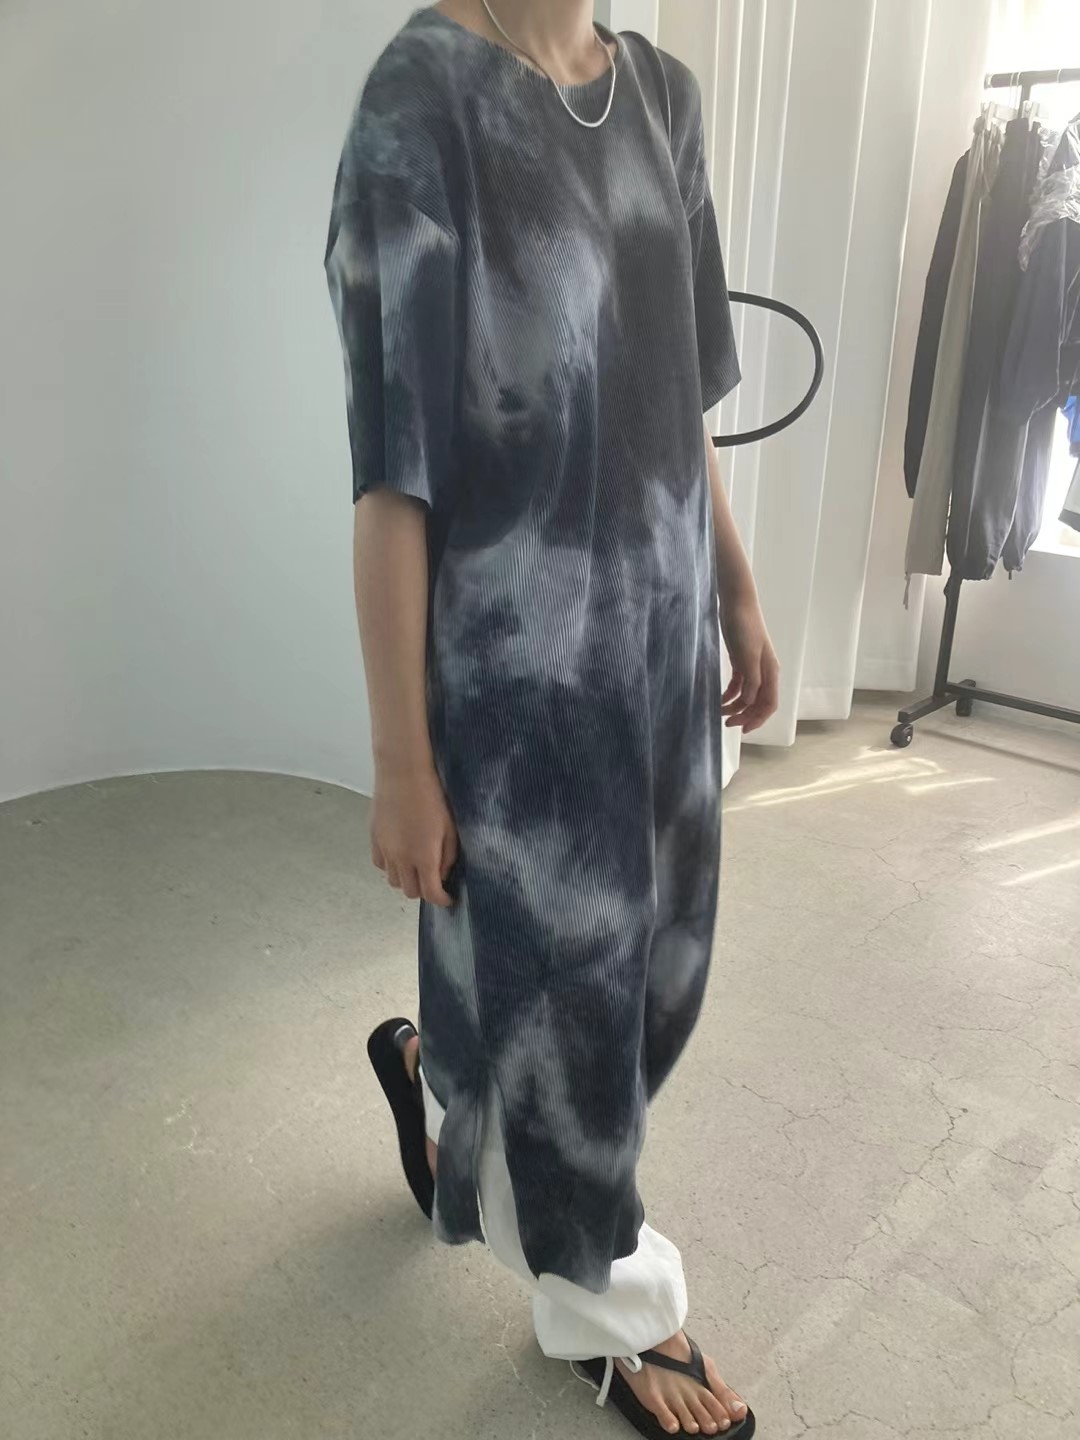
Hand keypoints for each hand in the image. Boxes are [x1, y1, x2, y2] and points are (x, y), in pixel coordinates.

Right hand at [371, 763, 458, 906]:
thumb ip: (448, 856)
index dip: (441, 900)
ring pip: (393, 881)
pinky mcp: (374, 839)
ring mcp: (385, 850)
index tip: (448, 898)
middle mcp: (402, 858)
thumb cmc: (432, 796)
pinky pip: (381, 865)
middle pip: (410, 892)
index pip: (431, 893)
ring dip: (407, 879)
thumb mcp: (449, 827)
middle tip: (434, 879)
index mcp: (424, 856)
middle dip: (424, 890)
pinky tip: (401, 854)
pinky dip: (391, 867)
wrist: (402, 773)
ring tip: (416, 866)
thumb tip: (442, 875)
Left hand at [720, 597, 779, 732]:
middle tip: (727, 724)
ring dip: (736, 706)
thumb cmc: (745, 628)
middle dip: (745, 715)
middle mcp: (764, 672)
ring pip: (748, 696)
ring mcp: (752, 667)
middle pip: (758, 703)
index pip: (769, 704)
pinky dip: (730, 694)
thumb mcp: (749, 656)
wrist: (736, 604)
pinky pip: (739, 685)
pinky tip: (720, 698)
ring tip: (719, 712)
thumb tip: (752, 702)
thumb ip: (752, 681)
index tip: (742, 730)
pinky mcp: (741, 661)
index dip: (758, 719)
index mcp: (770, 672)